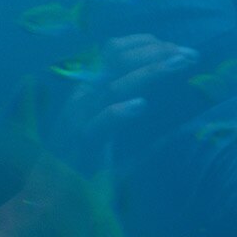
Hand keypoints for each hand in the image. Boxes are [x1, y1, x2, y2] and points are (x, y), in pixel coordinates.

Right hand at [51, 34, 200, 171]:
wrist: (47, 192)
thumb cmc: (81, 158)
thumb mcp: (104, 124)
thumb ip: (124, 103)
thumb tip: (160, 93)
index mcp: (88, 89)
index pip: (113, 52)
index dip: (145, 43)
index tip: (177, 47)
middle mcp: (83, 97)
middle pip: (117, 61)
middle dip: (155, 52)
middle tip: (189, 54)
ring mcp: (80, 119)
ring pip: (114, 87)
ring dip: (149, 72)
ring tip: (179, 64)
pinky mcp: (81, 146)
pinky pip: (99, 125)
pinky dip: (119, 112)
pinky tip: (141, 105)